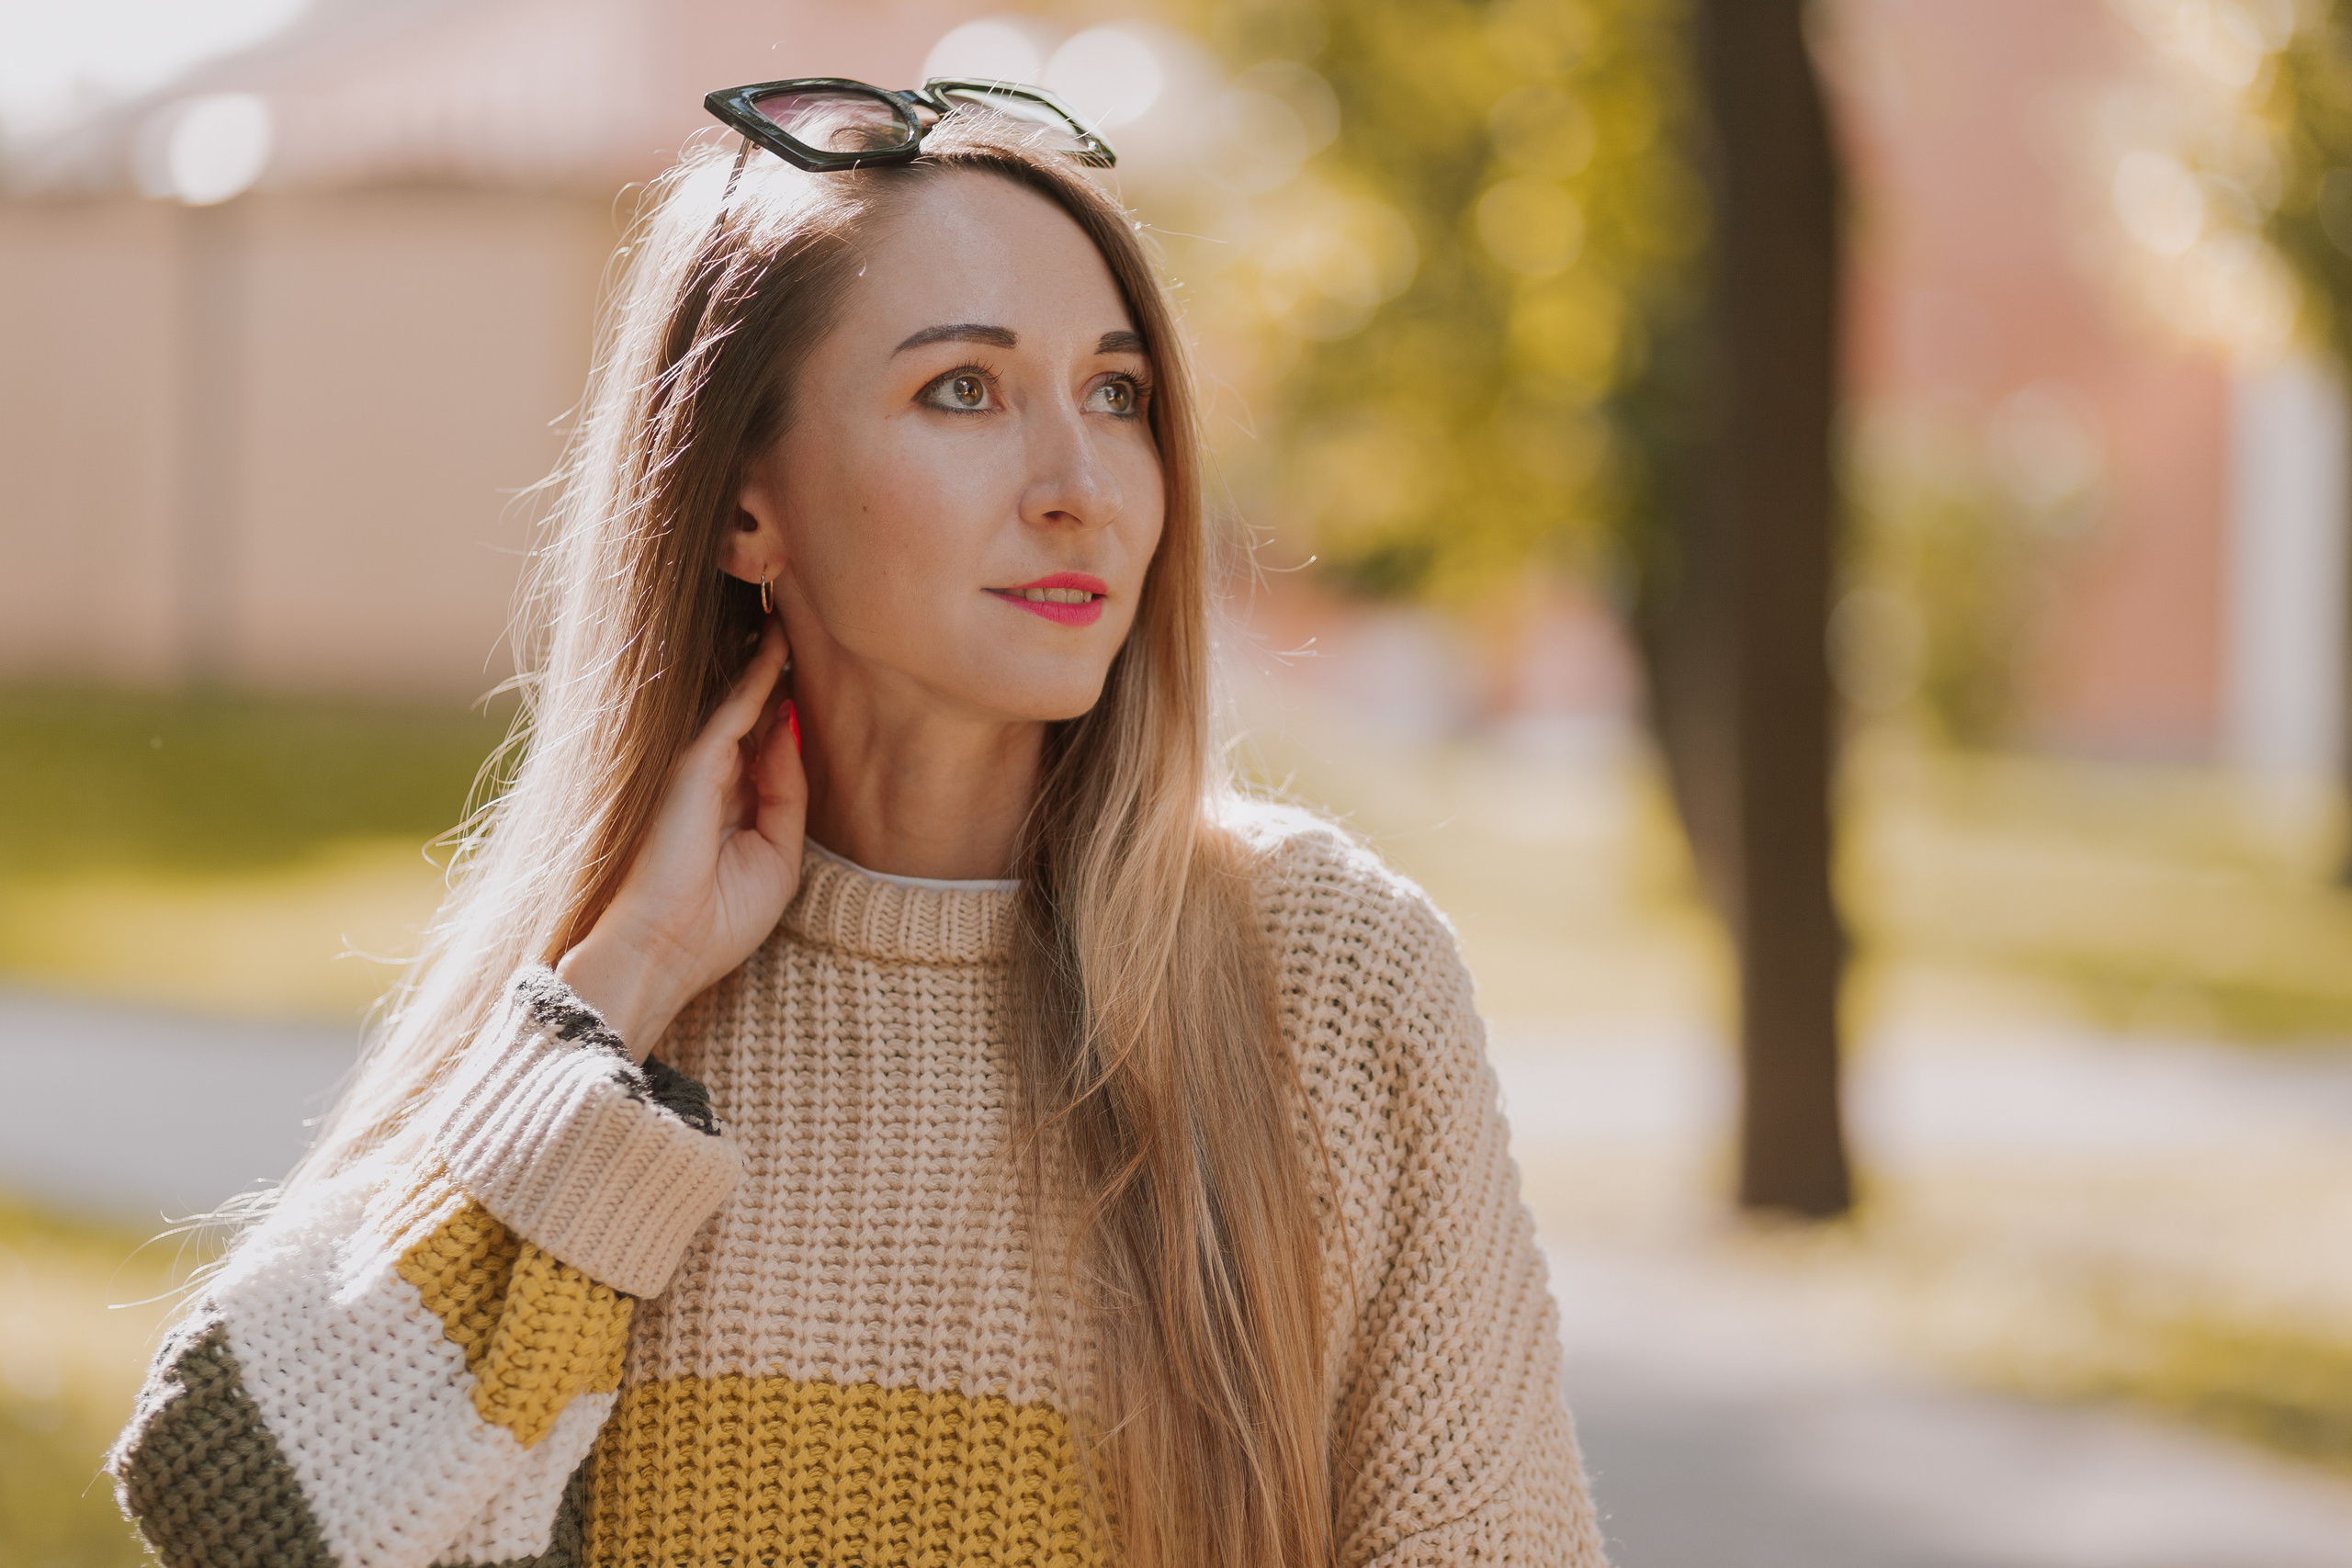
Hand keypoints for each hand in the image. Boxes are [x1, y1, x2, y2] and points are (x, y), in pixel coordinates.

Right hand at [558, 616, 803, 1060]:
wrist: (663, 952)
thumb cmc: (717, 923)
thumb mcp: (777, 858)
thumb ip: (786, 793)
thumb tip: (792, 730)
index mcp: (730, 805)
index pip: (768, 744)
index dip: (791, 711)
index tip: (823, 678)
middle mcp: (711, 778)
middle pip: (753, 712)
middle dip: (778, 673)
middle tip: (806, 623)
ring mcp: (698, 767)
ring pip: (741, 700)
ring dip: (767, 659)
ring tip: (794, 613)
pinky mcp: (691, 764)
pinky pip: (734, 709)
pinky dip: (758, 673)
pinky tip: (779, 642)